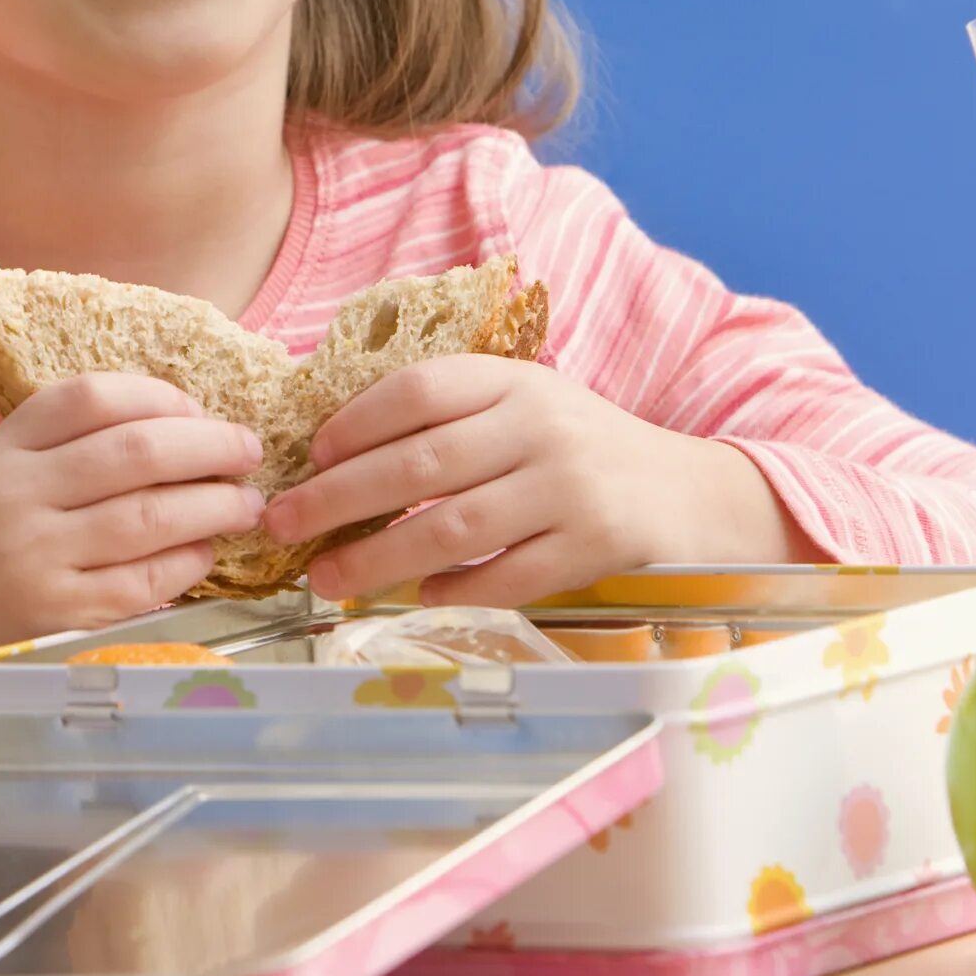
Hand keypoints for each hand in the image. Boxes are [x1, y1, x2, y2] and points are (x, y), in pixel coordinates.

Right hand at [0, 374, 264, 675]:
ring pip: (150, 517)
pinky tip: (206, 551)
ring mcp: (35, 561)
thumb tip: (183, 424)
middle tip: (247, 450)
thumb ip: (64, 446)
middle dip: (209, 445)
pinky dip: (188, 562)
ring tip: (246, 503)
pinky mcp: (58, 618)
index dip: (160, 396)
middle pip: (135, 451)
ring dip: (215, 505)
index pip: (91, 397)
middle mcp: (15, 499)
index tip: (198, 408)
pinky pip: (144, 582)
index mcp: (0, 452)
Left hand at [261, 357, 797, 607]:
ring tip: (329, 576)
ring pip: (452, 528)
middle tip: (281, 524)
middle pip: (420, 464)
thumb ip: (456, 420)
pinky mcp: (595, 547)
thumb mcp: (529, 409)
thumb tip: (338, 457)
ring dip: (378, 556)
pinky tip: (420, 594)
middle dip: (337, 498)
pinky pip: (506, 576)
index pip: (421, 390)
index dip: (355, 422)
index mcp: (518, 381)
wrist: (694, 497)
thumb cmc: (586, 452)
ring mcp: (571, 489)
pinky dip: (455, 588)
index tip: (310, 455)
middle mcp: (542, 427)